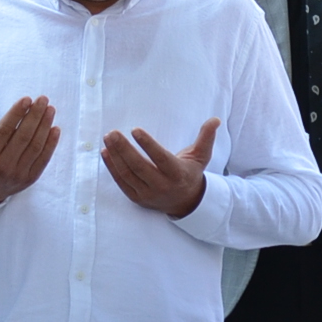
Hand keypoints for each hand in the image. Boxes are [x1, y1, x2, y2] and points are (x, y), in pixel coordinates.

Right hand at [0, 97, 58, 205]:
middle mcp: (3, 165)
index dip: (16, 114)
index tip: (27, 99)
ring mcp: (18, 173)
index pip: (5, 131)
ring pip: (35, 146)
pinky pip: (43, 159)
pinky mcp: (29, 179)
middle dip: (35, 116)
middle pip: (23, 137)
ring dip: (45, 126)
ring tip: (50, 109)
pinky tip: (55, 129)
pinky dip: (51, 144)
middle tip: (43, 99)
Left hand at [102, 118, 216, 218]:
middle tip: (113, 132)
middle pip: (138, 167)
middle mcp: (162, 185)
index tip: (135, 130)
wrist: (185, 202)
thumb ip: (206, 137)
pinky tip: (106, 152)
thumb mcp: (200, 156)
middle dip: (123, 149)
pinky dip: (112, 168)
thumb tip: (214, 119)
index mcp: (177, 174)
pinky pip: (121, 182)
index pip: (160, 158)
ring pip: (127, 174)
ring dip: (115, 156)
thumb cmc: (190, 173)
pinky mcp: (137, 198)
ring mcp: (148, 194)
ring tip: (108, 139)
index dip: (147, 144)